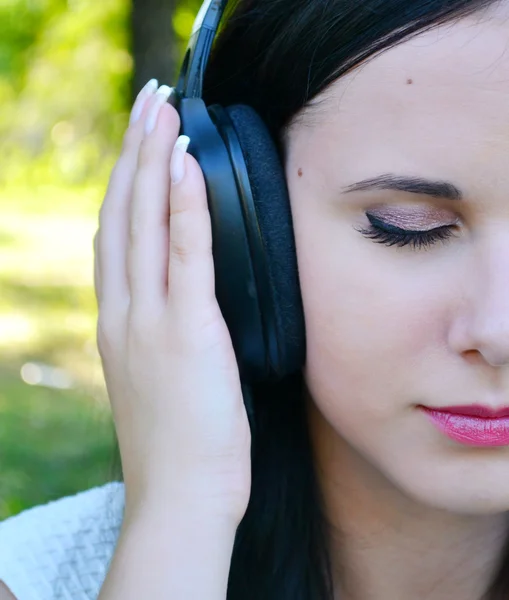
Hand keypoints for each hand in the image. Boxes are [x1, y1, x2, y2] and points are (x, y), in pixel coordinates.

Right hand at [93, 80, 251, 524]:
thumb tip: (173, 306)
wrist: (180, 500)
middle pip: (123, 215)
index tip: (139, 146)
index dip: (124, 185)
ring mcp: (152, 321)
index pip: (116, 237)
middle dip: (134, 154)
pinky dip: (185, 206)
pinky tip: (188, 165)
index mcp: (118, 323)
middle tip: (149, 104)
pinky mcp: (188, 332)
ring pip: (145, 224)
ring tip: (163, 113)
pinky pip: (186, 255)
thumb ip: (156, 335)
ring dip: (154, 162)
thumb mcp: (156, 379)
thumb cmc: (178, 447)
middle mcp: (125, 313)